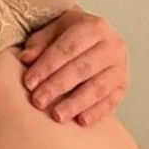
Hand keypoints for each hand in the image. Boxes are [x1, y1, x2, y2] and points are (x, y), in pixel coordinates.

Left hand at [17, 9, 127, 127]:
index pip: (67, 48)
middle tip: (38, 101)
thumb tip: (25, 58)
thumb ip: (38, 44)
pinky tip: (81, 121)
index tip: (29, 83)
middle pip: (82, 68)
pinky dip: (96, 112)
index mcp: (94, 27)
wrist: (94, 41)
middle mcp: (112, 45)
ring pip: (98, 87)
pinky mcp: (123, 85)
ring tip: (57, 116)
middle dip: (58, 86)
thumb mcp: (52, 33)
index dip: (47, 66)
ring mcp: (121, 66)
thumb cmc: (68, 37)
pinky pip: (111, 101)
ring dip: (76, 103)